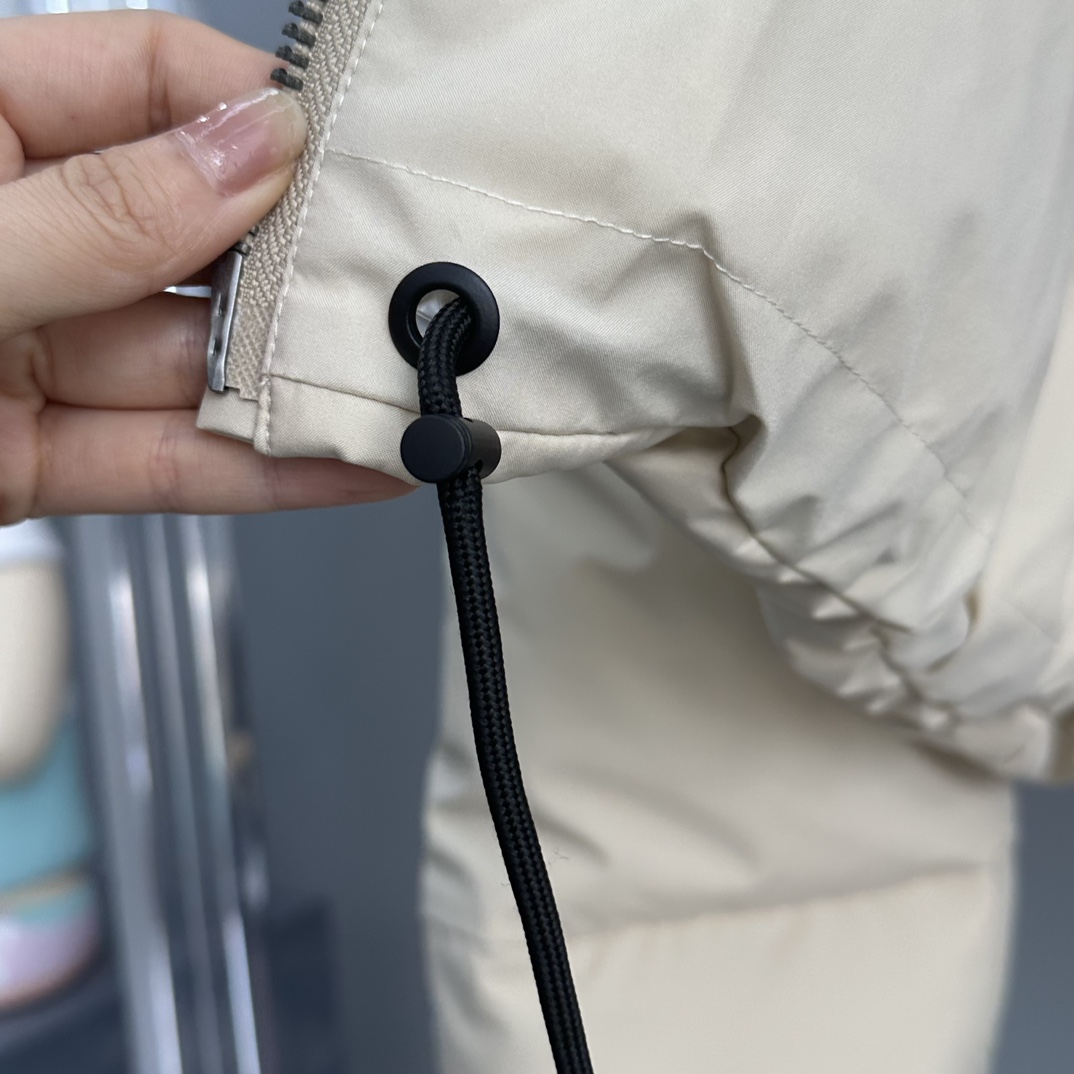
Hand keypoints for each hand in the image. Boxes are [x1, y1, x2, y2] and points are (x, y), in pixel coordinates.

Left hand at [0, 12, 407, 522]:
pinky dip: (253, 473)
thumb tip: (246, 154)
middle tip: (400, 293)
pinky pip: (160, 459)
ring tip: (396, 394)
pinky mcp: (31, 458)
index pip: (149, 83)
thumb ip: (101, 212)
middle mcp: (14, 235)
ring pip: (189, 366)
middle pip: (193, 241)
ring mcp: (22, 352)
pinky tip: (344, 465)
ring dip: (294, 389)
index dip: (256, 117)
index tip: (351, 160)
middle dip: (298, 279)